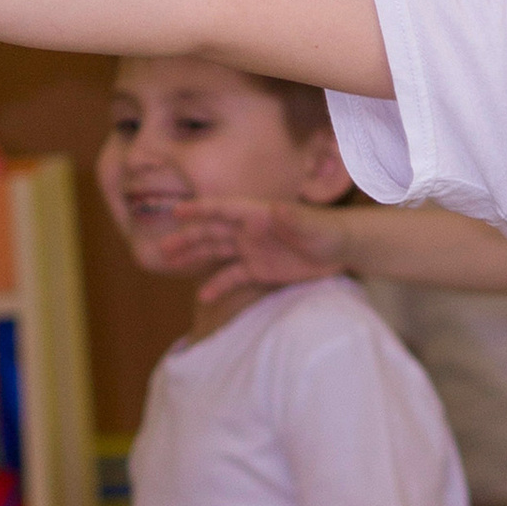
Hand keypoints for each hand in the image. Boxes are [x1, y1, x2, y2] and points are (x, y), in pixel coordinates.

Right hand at [145, 196, 349, 306]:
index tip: (175, 211)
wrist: (343, 249)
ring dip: (194, 257)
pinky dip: (218, 285)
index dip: (199, 210)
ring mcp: (253, 249)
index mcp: (258, 214)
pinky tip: (203, 296)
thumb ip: (294, 219)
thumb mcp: (314, 227)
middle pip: (211, 232)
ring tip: (170, 265)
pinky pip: (234, 277)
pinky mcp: (260, 269)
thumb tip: (276, 210)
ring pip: (216, 252)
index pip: (223, 209)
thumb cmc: (329, 232)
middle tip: (162, 249)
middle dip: (187, 238)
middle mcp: (250, 230)